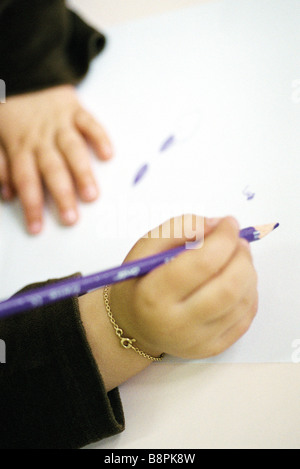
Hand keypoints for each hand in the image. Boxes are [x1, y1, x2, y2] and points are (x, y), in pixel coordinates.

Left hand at [0, 85, 112, 233]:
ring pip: (72, 150)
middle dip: (61, 196)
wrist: (24, 76)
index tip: (37, 228)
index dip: (31, 206)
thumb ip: (1, 167)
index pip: (25, 181)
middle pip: (52, 170)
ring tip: (92, 195)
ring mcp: (59, 124)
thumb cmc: (11, 114)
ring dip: (82, 173)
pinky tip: (108, 154)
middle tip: (71, 219)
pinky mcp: (75, 111)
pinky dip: (99, 137)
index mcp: (20, 147)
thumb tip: (8, 195)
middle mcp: (41, 139)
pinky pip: (89, 123)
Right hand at [109, 215, 257, 359]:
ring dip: (248, 272)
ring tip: (237, 258)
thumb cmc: (139, 284)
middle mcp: (177, 324)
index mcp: (154, 295)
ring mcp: (197, 341)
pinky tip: (237, 281)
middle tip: (238, 241)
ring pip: (242, 302)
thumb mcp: (144, 249)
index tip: (228, 223)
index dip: (223, 239)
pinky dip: (248, 292)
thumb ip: (177, 229)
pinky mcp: (212, 349)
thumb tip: (217, 225)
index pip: (202, 264)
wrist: (133, 327)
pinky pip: (245, 318)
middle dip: (241, 256)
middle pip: (229, 287)